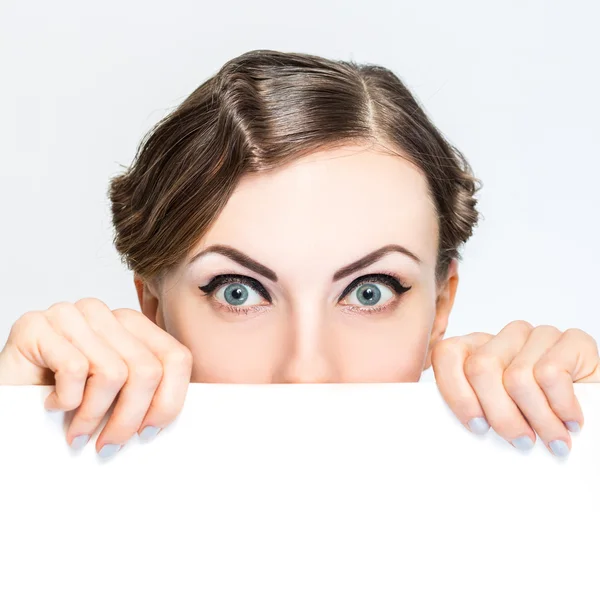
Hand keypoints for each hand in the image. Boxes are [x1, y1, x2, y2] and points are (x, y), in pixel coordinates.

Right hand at [0, 298, 192, 457]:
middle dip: (130, 418)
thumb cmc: (63, 398)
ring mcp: (69, 314)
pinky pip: (74, 369)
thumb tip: (173, 418)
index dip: (169, 400)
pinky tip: (55, 405)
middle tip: (110, 444)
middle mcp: (103, 313)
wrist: (8, 396)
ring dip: (94, 415)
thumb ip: (145, 391)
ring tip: (80, 432)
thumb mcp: (115, 393)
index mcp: (131, 323)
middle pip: (147, 369)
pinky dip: (67, 400)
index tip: (150, 430)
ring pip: (114, 372)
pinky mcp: (37, 326)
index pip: (176, 357)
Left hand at [430, 320, 599, 456]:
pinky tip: (571, 423)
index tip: (477, 427)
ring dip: (537, 420)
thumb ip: (477, 411)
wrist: (593, 410)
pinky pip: (552, 375)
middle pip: (481, 368)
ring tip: (552, 442)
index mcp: (479, 349)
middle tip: (520, 443)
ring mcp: (538, 335)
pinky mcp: (571, 341)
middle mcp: (506, 337)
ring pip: (518, 377)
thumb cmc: (540, 418)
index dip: (456, 392)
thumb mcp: (502, 414)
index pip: (447, 354)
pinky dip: (561, 407)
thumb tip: (460, 430)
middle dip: (500, 414)